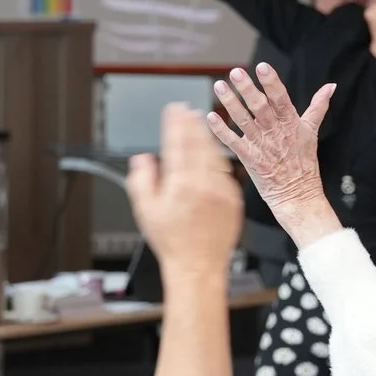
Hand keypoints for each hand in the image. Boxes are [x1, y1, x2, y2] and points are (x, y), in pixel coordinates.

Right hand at [126, 103, 243, 276]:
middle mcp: (204, 184)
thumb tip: (142, 159)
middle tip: (187, 109)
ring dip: (207, 137)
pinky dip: (218, 157)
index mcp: (181, 184)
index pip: (178, 144)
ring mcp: (222, 191)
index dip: (175, 123)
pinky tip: (213, 151)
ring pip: (215, 155)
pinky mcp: (234, 199)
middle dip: (192, 123)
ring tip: (200, 123)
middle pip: (198, 144)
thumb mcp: (146, 211)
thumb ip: (141, 180)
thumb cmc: (172, 242)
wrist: (199, 266)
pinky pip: (226, 171)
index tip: (174, 109)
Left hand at [206, 65, 340, 248]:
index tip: (262, 67)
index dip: (271, 82)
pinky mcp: (249, 158)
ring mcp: (261, 145)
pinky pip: (232, 142)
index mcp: (291, 123)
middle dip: (247, 89)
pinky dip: (220, 130)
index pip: (281, 98)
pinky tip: (210, 116)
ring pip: (243, 121)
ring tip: (219, 86)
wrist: (297, 195)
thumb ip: (318, 107)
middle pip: (260, 107)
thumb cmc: (303, 163)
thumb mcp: (312, 132)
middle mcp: (275, 132)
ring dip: (230, 103)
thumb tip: (331, 87)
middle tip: (236, 72)